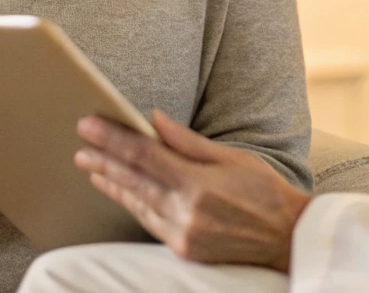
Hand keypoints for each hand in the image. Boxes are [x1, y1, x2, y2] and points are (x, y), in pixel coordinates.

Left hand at [75, 110, 310, 271]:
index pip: (145, 155)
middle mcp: (187, 212)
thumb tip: (153, 119)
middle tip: (80, 144)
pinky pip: (149, 222)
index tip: (89, 125)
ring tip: (91, 167)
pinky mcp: (183, 250)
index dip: (113, 139)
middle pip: (134, 179)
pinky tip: (119, 191)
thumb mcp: (233, 158)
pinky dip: (132, 204)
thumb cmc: (266, 192)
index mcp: (200, 184)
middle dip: (103, 160)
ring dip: (112, 183)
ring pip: (137, 203)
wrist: (288, 239)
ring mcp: (183, 235)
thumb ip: (188, 142)